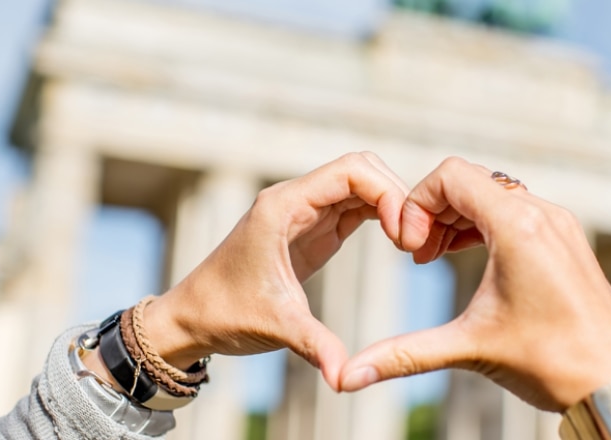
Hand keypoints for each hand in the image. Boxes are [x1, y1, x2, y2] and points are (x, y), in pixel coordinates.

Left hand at [141, 152, 407, 387]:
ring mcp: (305, 211)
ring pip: (363, 184)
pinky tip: (401, 244)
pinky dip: (384, 216)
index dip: (388, 194)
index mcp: (283, 206)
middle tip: (416, 242)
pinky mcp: (314, 229)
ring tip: (414, 245)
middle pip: (363, 169)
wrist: (194, 319)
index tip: (403, 237)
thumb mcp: (277, 328)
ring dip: (394, 206)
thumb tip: (344, 379)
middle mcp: (295, 199)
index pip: (351, 171)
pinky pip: (357, 206)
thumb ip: (316, 346)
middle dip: (397, 196)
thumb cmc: (226, 314)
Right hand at [338, 157, 610, 410]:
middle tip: (418, 256)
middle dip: (434, 211)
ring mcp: (560, 225)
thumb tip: (347, 378)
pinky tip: (470, 260)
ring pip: (495, 194)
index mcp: (518, 227)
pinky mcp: (569, 240)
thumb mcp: (469, 350)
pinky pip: (518, 211)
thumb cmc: (551, 364)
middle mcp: (542, 214)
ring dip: (458, 218)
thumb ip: (403, 354)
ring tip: (437, 258)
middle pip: (470, 181)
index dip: (418, 202)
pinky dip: (486, 226)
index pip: (452, 175)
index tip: (408, 247)